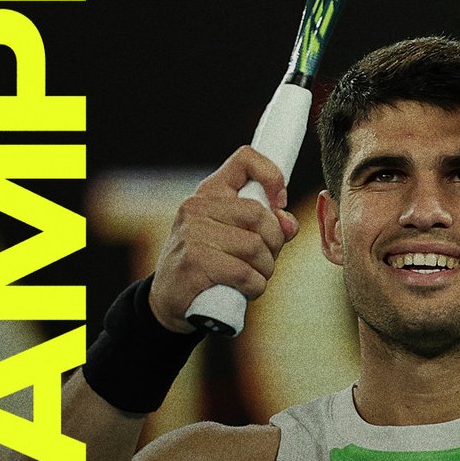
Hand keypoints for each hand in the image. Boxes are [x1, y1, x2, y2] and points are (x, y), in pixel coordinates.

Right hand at [149, 147, 299, 332]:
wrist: (169, 301)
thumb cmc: (209, 267)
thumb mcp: (236, 238)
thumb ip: (267, 226)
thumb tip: (289, 223)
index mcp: (209, 193)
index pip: (245, 159)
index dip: (272, 175)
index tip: (279, 202)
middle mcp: (196, 207)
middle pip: (259, 213)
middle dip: (274, 242)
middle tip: (266, 260)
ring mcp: (192, 234)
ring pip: (255, 246)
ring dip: (265, 269)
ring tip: (254, 277)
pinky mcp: (194, 262)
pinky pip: (244, 272)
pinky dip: (255, 286)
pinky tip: (246, 290)